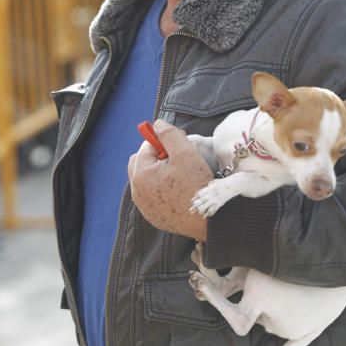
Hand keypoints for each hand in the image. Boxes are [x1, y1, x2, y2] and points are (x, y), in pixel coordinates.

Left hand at [128, 119, 212, 240]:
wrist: (209, 221)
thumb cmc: (197, 186)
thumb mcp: (186, 153)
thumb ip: (170, 134)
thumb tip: (158, 124)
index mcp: (140, 175)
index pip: (147, 147)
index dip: (164, 142)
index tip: (181, 147)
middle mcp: (137, 193)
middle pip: (142, 163)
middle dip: (158, 157)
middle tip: (179, 160)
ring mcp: (145, 207)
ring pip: (148, 179)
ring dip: (161, 173)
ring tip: (181, 176)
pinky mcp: (154, 216)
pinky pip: (154, 195)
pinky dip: (163, 189)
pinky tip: (180, 190)